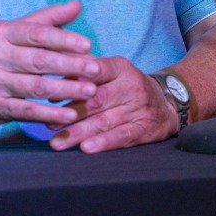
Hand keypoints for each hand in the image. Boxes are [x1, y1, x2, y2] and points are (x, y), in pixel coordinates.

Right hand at [0, 0, 101, 127]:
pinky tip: (70, 116)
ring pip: (35, 87)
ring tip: (90, 92)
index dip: (63, 39)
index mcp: (1, 33)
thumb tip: (77, 5)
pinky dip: (49, 114)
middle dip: (70, 65)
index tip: (87, 45)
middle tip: (96, 69)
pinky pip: (26, 111)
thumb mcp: (8, 31)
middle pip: (38, 61)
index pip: (36, 34)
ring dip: (65, 91)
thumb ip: (45, 20)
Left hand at [45, 57, 177, 153]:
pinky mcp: (145, 129)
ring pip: (105, 121)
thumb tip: (56, 78)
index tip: (52, 96)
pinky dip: (103, 143)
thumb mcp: (112, 71)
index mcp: (120, 67)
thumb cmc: (126, 86)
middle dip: (71, 113)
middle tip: (49, 124)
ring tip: (58, 142)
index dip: (73, 83)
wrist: (167, 102)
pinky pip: (122, 136)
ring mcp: (139, 108)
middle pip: (97, 100)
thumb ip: (85, 71)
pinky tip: (86, 148)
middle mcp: (131, 86)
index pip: (96, 72)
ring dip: (79, 132)